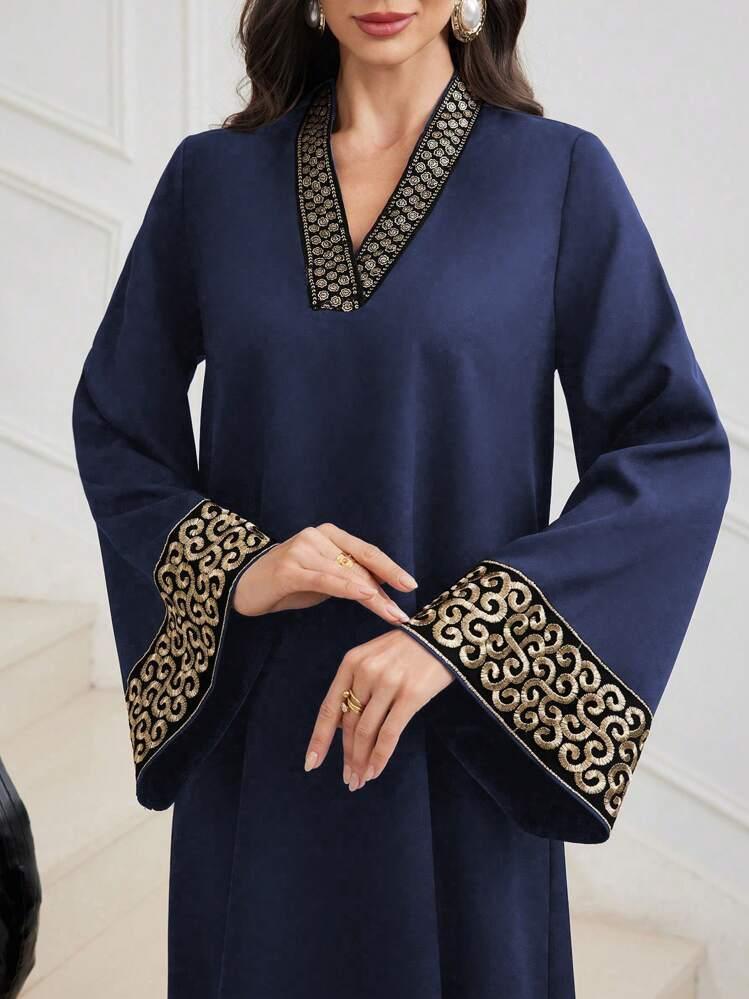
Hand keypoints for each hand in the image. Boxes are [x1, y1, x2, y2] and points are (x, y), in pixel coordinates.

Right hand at [232, 522, 416, 627]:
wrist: (242, 585)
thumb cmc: (286, 583)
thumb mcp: (322, 578)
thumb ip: (349, 577)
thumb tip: (383, 590)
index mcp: (329, 534)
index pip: (367, 551)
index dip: (390, 568)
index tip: (410, 585)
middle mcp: (317, 536)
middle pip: (361, 564)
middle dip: (386, 589)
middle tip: (403, 611)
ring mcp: (302, 550)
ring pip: (347, 574)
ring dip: (373, 597)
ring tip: (391, 614)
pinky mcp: (289, 569)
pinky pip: (325, 579)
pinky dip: (348, 588)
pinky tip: (365, 596)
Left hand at [304, 629, 453, 789]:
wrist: (444, 634)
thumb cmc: (408, 649)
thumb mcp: (375, 657)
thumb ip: (358, 686)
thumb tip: (346, 727)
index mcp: (351, 662)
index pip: (330, 707)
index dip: (320, 738)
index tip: (312, 763)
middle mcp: (365, 672)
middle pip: (349, 723)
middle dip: (347, 756)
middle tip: (349, 779)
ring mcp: (387, 683)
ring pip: (366, 732)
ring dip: (362, 761)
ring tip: (361, 779)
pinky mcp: (410, 695)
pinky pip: (389, 734)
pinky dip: (380, 757)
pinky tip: (376, 771)